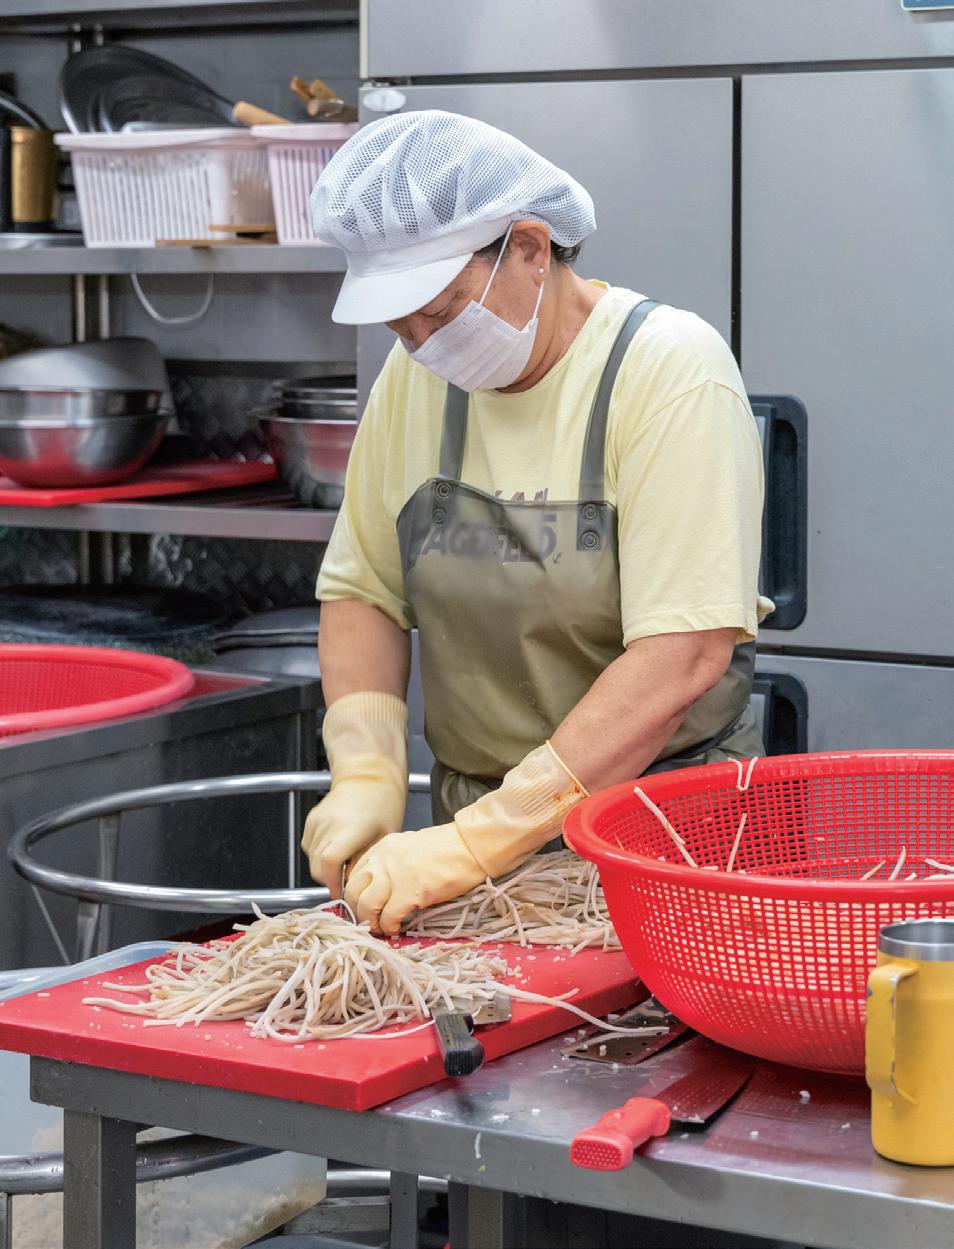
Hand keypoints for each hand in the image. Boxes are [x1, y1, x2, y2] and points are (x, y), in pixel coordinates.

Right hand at [302, 778, 403, 893]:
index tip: (343, 892)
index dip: (333, 883)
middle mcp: (329, 825)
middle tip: (347, 879)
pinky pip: (309, 848)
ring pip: (312, 859)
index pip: (330, 862)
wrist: (368, 775)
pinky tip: (337, 847)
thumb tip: (355, 886)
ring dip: (325, 867)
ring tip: (345, 860)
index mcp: (350, 829)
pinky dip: (320, 855)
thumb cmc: (383, 805)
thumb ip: (367, 862)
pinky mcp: (310, 820)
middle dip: (330, 879)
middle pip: (318, 867)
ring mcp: (317, 822)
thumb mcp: (384, 837)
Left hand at [345, 824, 485, 933]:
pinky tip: (397, 928)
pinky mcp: (411, 891)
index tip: (363, 907)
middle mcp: (383, 858)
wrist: (473, 845)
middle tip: (368, 922)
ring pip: (365, 905)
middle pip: (353, 890)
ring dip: (370, 922)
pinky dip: (389, 927)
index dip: (356, 895)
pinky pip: (389, 916)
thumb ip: (393, 864)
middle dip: (357, 911)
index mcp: (383, 847)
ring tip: (381, 928)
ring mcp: (395, 874)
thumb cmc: (449, 848)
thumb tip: (384, 890)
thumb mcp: (411, 849)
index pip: (355, 874)